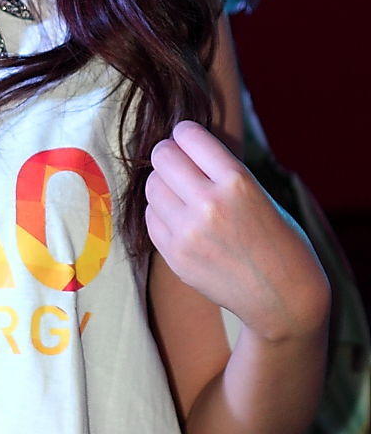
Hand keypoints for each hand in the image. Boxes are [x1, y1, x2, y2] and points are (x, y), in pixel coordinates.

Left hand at [145, 120, 329, 340]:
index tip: (188, 139)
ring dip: (163, 184)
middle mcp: (209, 204)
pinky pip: (150, 217)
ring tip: (182, 194)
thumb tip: (179, 144)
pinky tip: (180, 219)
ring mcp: (188, 233)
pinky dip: (161, 212)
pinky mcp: (175, 257)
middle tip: (179, 163)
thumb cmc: (278, 240)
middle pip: (161, 156)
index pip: (188, 134)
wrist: (284, 300)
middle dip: (169, 155)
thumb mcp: (259, 193)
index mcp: (237, 181)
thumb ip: (220, 170)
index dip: (185, 133)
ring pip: (151, 185)